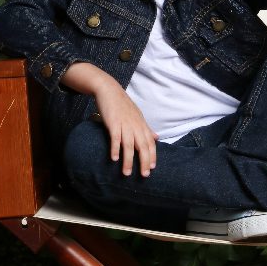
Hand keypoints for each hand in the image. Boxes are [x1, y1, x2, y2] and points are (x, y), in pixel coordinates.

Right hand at [61, 62, 157, 176]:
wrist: (109, 90)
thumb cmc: (123, 105)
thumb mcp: (138, 116)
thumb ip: (147, 129)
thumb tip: (157, 138)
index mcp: (142, 125)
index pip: (150, 143)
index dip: (152, 156)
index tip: (152, 168)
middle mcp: (135, 126)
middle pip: (143, 147)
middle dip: (144, 162)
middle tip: (144, 175)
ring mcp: (125, 125)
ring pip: (129, 145)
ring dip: (128, 160)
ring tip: (126, 173)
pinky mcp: (113, 123)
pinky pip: (115, 138)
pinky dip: (115, 148)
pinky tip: (114, 159)